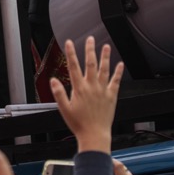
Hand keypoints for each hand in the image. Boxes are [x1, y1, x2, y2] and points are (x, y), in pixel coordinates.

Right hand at [49, 37, 123, 152]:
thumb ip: (59, 93)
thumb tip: (53, 80)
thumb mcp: (64, 109)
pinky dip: (118, 72)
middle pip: (90, 64)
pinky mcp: (111, 96)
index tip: (69, 43)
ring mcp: (103, 90)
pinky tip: (120, 64)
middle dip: (89, 50)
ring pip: (104, 69)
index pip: (73, 67)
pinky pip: (116, 81)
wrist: (94, 134)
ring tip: (106, 46)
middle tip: (89, 39)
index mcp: (79, 89)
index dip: (71, 53)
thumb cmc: (79, 124)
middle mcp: (92, 87)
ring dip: (105, 57)